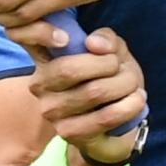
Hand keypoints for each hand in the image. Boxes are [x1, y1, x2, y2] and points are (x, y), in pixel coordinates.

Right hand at [14, 27, 146, 165]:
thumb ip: (105, 39)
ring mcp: (51, 111)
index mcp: (43, 58)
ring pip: (93, 92)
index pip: (28, 37)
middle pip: (70, 70)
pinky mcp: (69, 133)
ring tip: (133, 84)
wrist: (118, 122)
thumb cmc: (109, 78)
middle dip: (109, 64)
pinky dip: (128, 106)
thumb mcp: (111, 51)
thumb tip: (94, 43)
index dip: (42, 32)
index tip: (74, 38)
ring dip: (124, 85)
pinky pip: (104, 117)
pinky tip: (137, 99)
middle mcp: (39, 85)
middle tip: (123, 67)